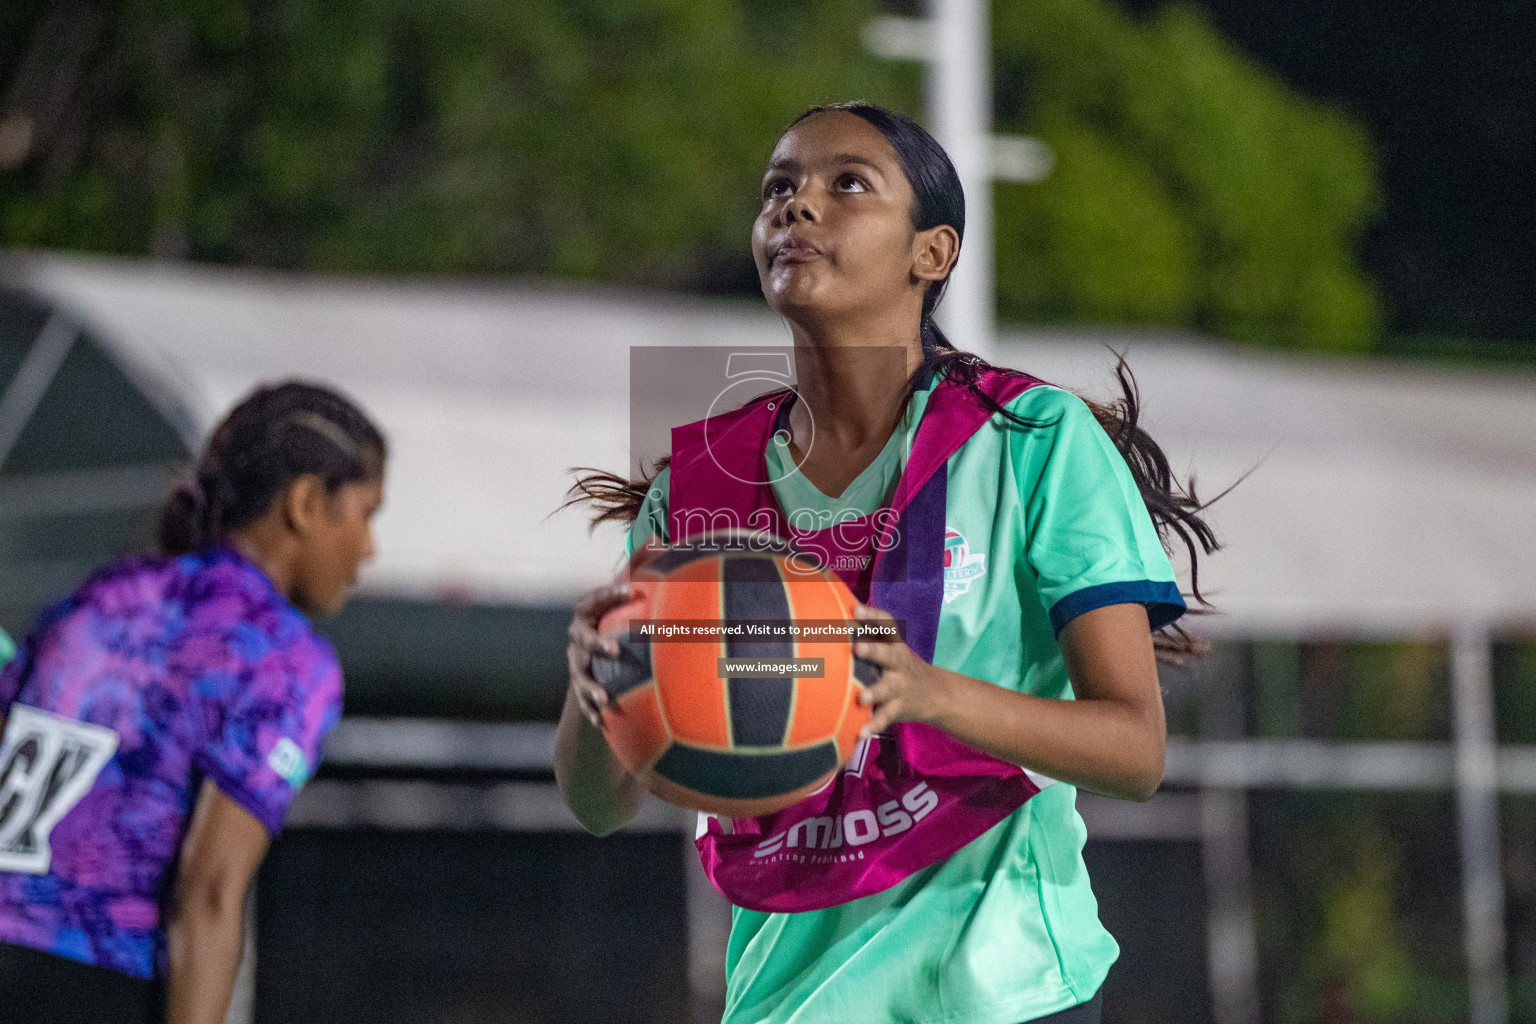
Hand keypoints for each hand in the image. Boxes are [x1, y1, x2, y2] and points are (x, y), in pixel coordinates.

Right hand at [566, 580, 635, 727]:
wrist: (592, 658)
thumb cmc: (616, 621)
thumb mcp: (621, 600)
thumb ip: (636, 575)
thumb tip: (657, 542)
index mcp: (587, 615)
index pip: (593, 601)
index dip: (609, 594)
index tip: (632, 590)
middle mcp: (577, 638)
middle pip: (583, 639)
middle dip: (597, 643)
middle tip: (614, 648)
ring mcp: (576, 664)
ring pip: (579, 676)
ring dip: (590, 686)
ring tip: (604, 697)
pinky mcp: (579, 688)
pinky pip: (583, 702)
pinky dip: (592, 711)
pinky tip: (603, 722)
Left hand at [851, 603, 958, 737]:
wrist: (937, 694)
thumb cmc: (900, 666)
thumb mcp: (891, 648)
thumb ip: (869, 635)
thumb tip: (833, 611)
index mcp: (895, 644)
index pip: (887, 625)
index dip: (872, 615)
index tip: (854, 609)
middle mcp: (898, 663)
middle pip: (887, 654)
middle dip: (873, 651)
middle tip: (857, 649)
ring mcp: (900, 686)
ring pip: (887, 688)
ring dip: (873, 692)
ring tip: (860, 697)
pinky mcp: (899, 708)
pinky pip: (885, 717)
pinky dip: (873, 725)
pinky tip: (860, 733)